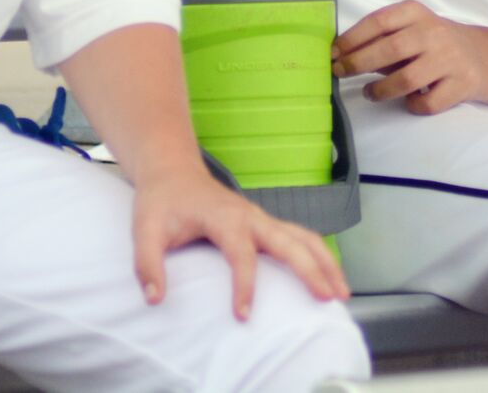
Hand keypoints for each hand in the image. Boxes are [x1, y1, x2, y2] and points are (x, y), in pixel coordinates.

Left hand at [130, 159, 348, 316]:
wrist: (174, 173)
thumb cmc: (162, 201)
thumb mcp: (145, 231)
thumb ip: (147, 265)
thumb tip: (156, 299)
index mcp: (225, 218)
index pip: (241, 254)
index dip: (244, 285)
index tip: (243, 316)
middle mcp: (251, 216)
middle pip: (290, 242)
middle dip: (312, 270)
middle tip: (328, 298)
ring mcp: (262, 218)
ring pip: (304, 237)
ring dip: (326, 262)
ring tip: (342, 292)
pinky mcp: (266, 224)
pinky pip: (300, 237)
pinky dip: (318, 256)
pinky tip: (328, 276)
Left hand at [333, 1, 487, 113]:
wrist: (485, 58)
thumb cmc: (435, 44)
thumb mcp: (412, 31)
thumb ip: (382, 41)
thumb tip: (342, 56)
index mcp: (417, 13)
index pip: (379, 21)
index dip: (352, 38)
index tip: (333, 53)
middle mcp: (434, 32)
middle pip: (390, 49)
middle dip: (358, 63)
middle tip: (339, 73)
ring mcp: (450, 59)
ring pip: (407, 79)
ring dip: (380, 90)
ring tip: (369, 93)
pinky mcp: (461, 85)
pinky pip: (427, 103)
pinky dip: (411, 105)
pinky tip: (407, 101)